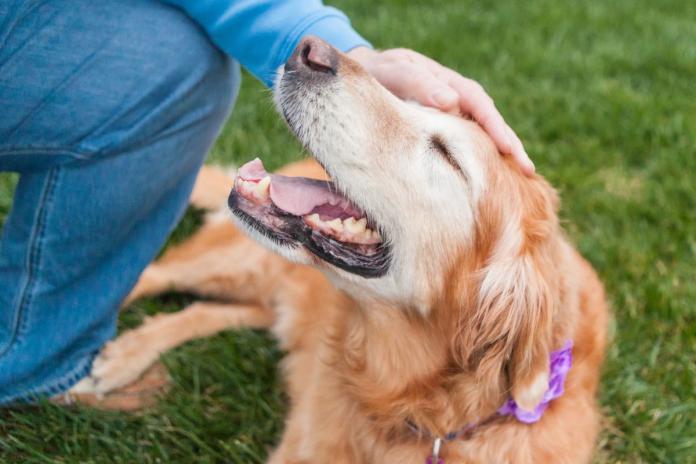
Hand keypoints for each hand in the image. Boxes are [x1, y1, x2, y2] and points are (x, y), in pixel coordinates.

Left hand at [347, 47, 533, 175]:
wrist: (367, 77)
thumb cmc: (380, 74)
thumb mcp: (396, 73)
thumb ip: (419, 84)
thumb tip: (451, 101)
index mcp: (450, 85)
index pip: (480, 106)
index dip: (496, 128)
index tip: (509, 149)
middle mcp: (458, 101)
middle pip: (490, 124)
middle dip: (510, 147)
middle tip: (529, 172)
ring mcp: (453, 118)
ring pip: (481, 138)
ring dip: (498, 158)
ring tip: (519, 183)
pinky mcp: (443, 134)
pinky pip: (465, 147)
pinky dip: (479, 162)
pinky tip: (487, 182)